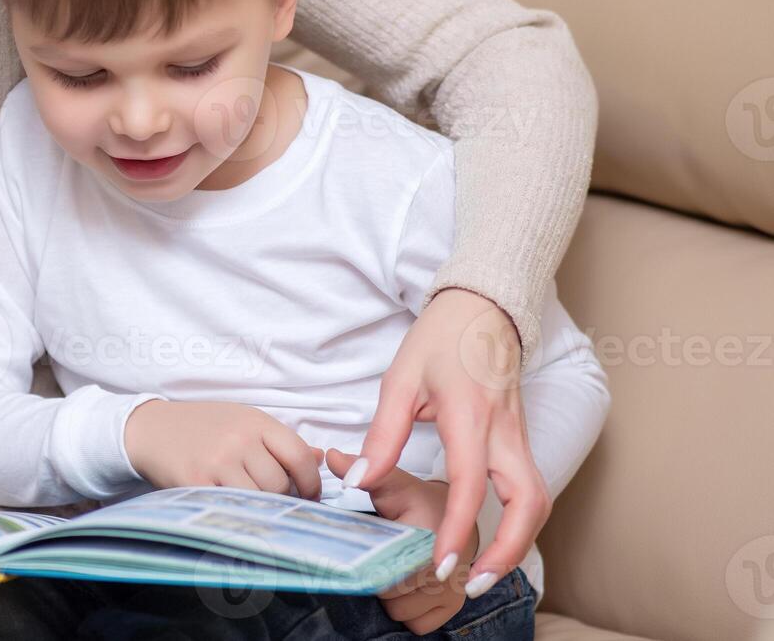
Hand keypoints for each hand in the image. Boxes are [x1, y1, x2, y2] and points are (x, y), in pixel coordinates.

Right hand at [123, 400, 324, 497]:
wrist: (151, 429)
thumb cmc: (202, 427)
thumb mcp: (242, 421)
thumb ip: (279, 441)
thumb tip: (320, 458)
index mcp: (255, 421)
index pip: (299, 455)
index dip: (312, 481)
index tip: (309, 494)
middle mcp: (238, 439)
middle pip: (280, 483)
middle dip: (282, 498)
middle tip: (273, 500)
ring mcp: (217, 462)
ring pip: (259, 499)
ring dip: (260, 507)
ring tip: (251, 502)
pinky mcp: (196, 483)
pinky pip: (231, 508)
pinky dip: (236, 512)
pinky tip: (230, 507)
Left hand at [326, 449, 479, 634]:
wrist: (457, 517)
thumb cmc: (419, 502)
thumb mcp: (393, 484)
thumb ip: (364, 472)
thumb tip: (331, 456)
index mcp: (431, 534)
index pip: (387, 571)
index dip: (372, 565)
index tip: (371, 551)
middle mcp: (448, 567)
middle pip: (391, 596)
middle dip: (381, 579)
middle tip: (385, 555)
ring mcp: (455, 590)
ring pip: (402, 613)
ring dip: (393, 598)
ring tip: (398, 568)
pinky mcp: (456, 606)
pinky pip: (418, 625)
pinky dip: (410, 612)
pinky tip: (411, 586)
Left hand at [351, 288, 548, 592]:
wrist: (482, 309)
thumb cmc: (440, 340)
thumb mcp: (400, 381)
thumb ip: (382, 435)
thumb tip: (356, 480)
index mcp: (470, 414)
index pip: (471, 483)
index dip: (458, 528)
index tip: (441, 564)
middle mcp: (503, 431)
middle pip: (528, 503)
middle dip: (508, 551)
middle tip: (472, 584)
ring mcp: (519, 436)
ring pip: (537, 501)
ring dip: (518, 542)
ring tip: (482, 573)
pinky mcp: (521, 440)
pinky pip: (531, 490)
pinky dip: (519, 524)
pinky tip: (493, 541)